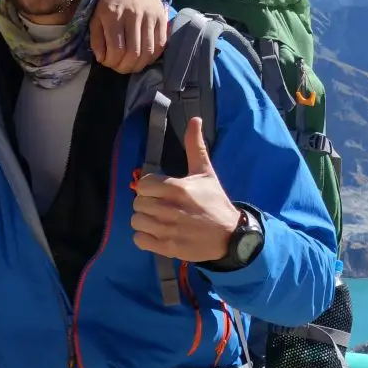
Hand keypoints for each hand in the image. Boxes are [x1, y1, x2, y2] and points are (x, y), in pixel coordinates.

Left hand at [90, 0, 167, 73]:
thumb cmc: (110, 2)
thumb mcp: (96, 17)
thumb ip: (96, 39)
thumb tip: (102, 59)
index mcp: (113, 15)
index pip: (116, 49)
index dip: (112, 62)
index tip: (108, 62)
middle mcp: (133, 16)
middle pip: (133, 53)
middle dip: (125, 67)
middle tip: (120, 68)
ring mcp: (150, 17)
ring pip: (148, 51)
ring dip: (139, 65)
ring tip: (131, 65)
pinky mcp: (162, 18)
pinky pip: (161, 44)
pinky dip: (152, 57)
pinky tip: (143, 58)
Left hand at [131, 117, 240, 262]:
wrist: (230, 235)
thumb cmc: (215, 201)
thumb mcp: (205, 172)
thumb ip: (195, 146)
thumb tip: (195, 119)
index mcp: (177, 188)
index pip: (142, 184)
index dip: (148, 187)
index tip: (158, 191)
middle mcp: (170, 208)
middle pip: (138, 203)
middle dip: (146, 203)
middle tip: (159, 206)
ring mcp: (168, 230)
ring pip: (136, 221)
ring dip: (144, 221)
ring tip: (157, 220)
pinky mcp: (168, 248)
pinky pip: (139, 240)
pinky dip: (145, 238)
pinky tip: (157, 233)